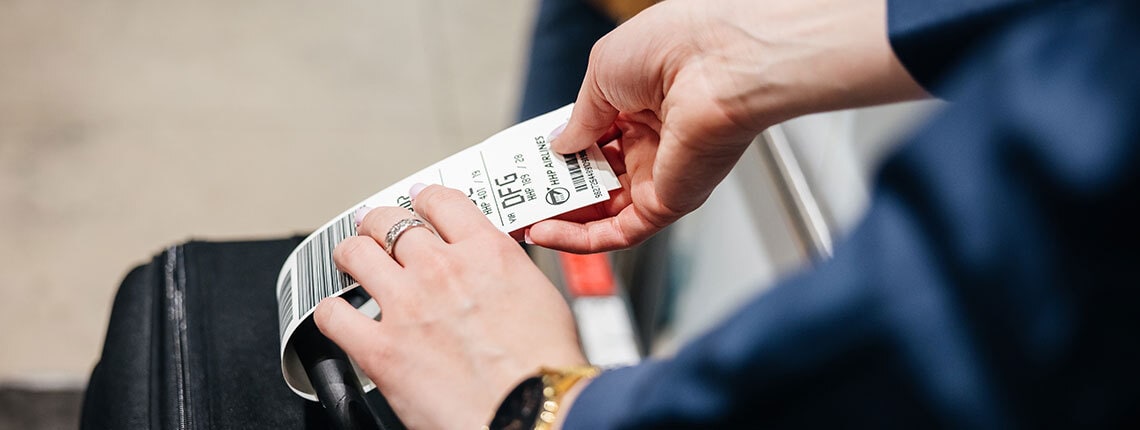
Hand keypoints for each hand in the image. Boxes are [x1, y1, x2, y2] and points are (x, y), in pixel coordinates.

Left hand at [315, 185, 586, 429]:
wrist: (535, 410)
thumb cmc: (547, 367)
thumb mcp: (541, 297)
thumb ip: (505, 274)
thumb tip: (491, 277)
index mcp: (486, 252)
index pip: (441, 200)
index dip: (423, 199)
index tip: (417, 203)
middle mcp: (442, 269)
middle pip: (389, 220)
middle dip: (379, 223)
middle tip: (377, 232)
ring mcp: (407, 306)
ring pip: (355, 253)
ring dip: (351, 255)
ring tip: (352, 263)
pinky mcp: (380, 348)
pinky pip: (332, 315)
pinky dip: (331, 312)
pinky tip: (341, 317)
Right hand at [529, 0, 925, 251]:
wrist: (723, 63)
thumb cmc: (676, 46)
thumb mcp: (604, 70)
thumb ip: (578, 117)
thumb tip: (558, 146)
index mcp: (641, 101)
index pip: (592, 136)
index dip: (558, 151)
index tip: (524, 163)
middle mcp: (653, 140)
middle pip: (595, 177)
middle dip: (554, 188)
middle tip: (516, 197)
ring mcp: (660, 174)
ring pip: (602, 211)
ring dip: (560, 217)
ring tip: (520, 217)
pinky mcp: (667, 202)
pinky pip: (618, 232)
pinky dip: (580, 240)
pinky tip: (546, 234)